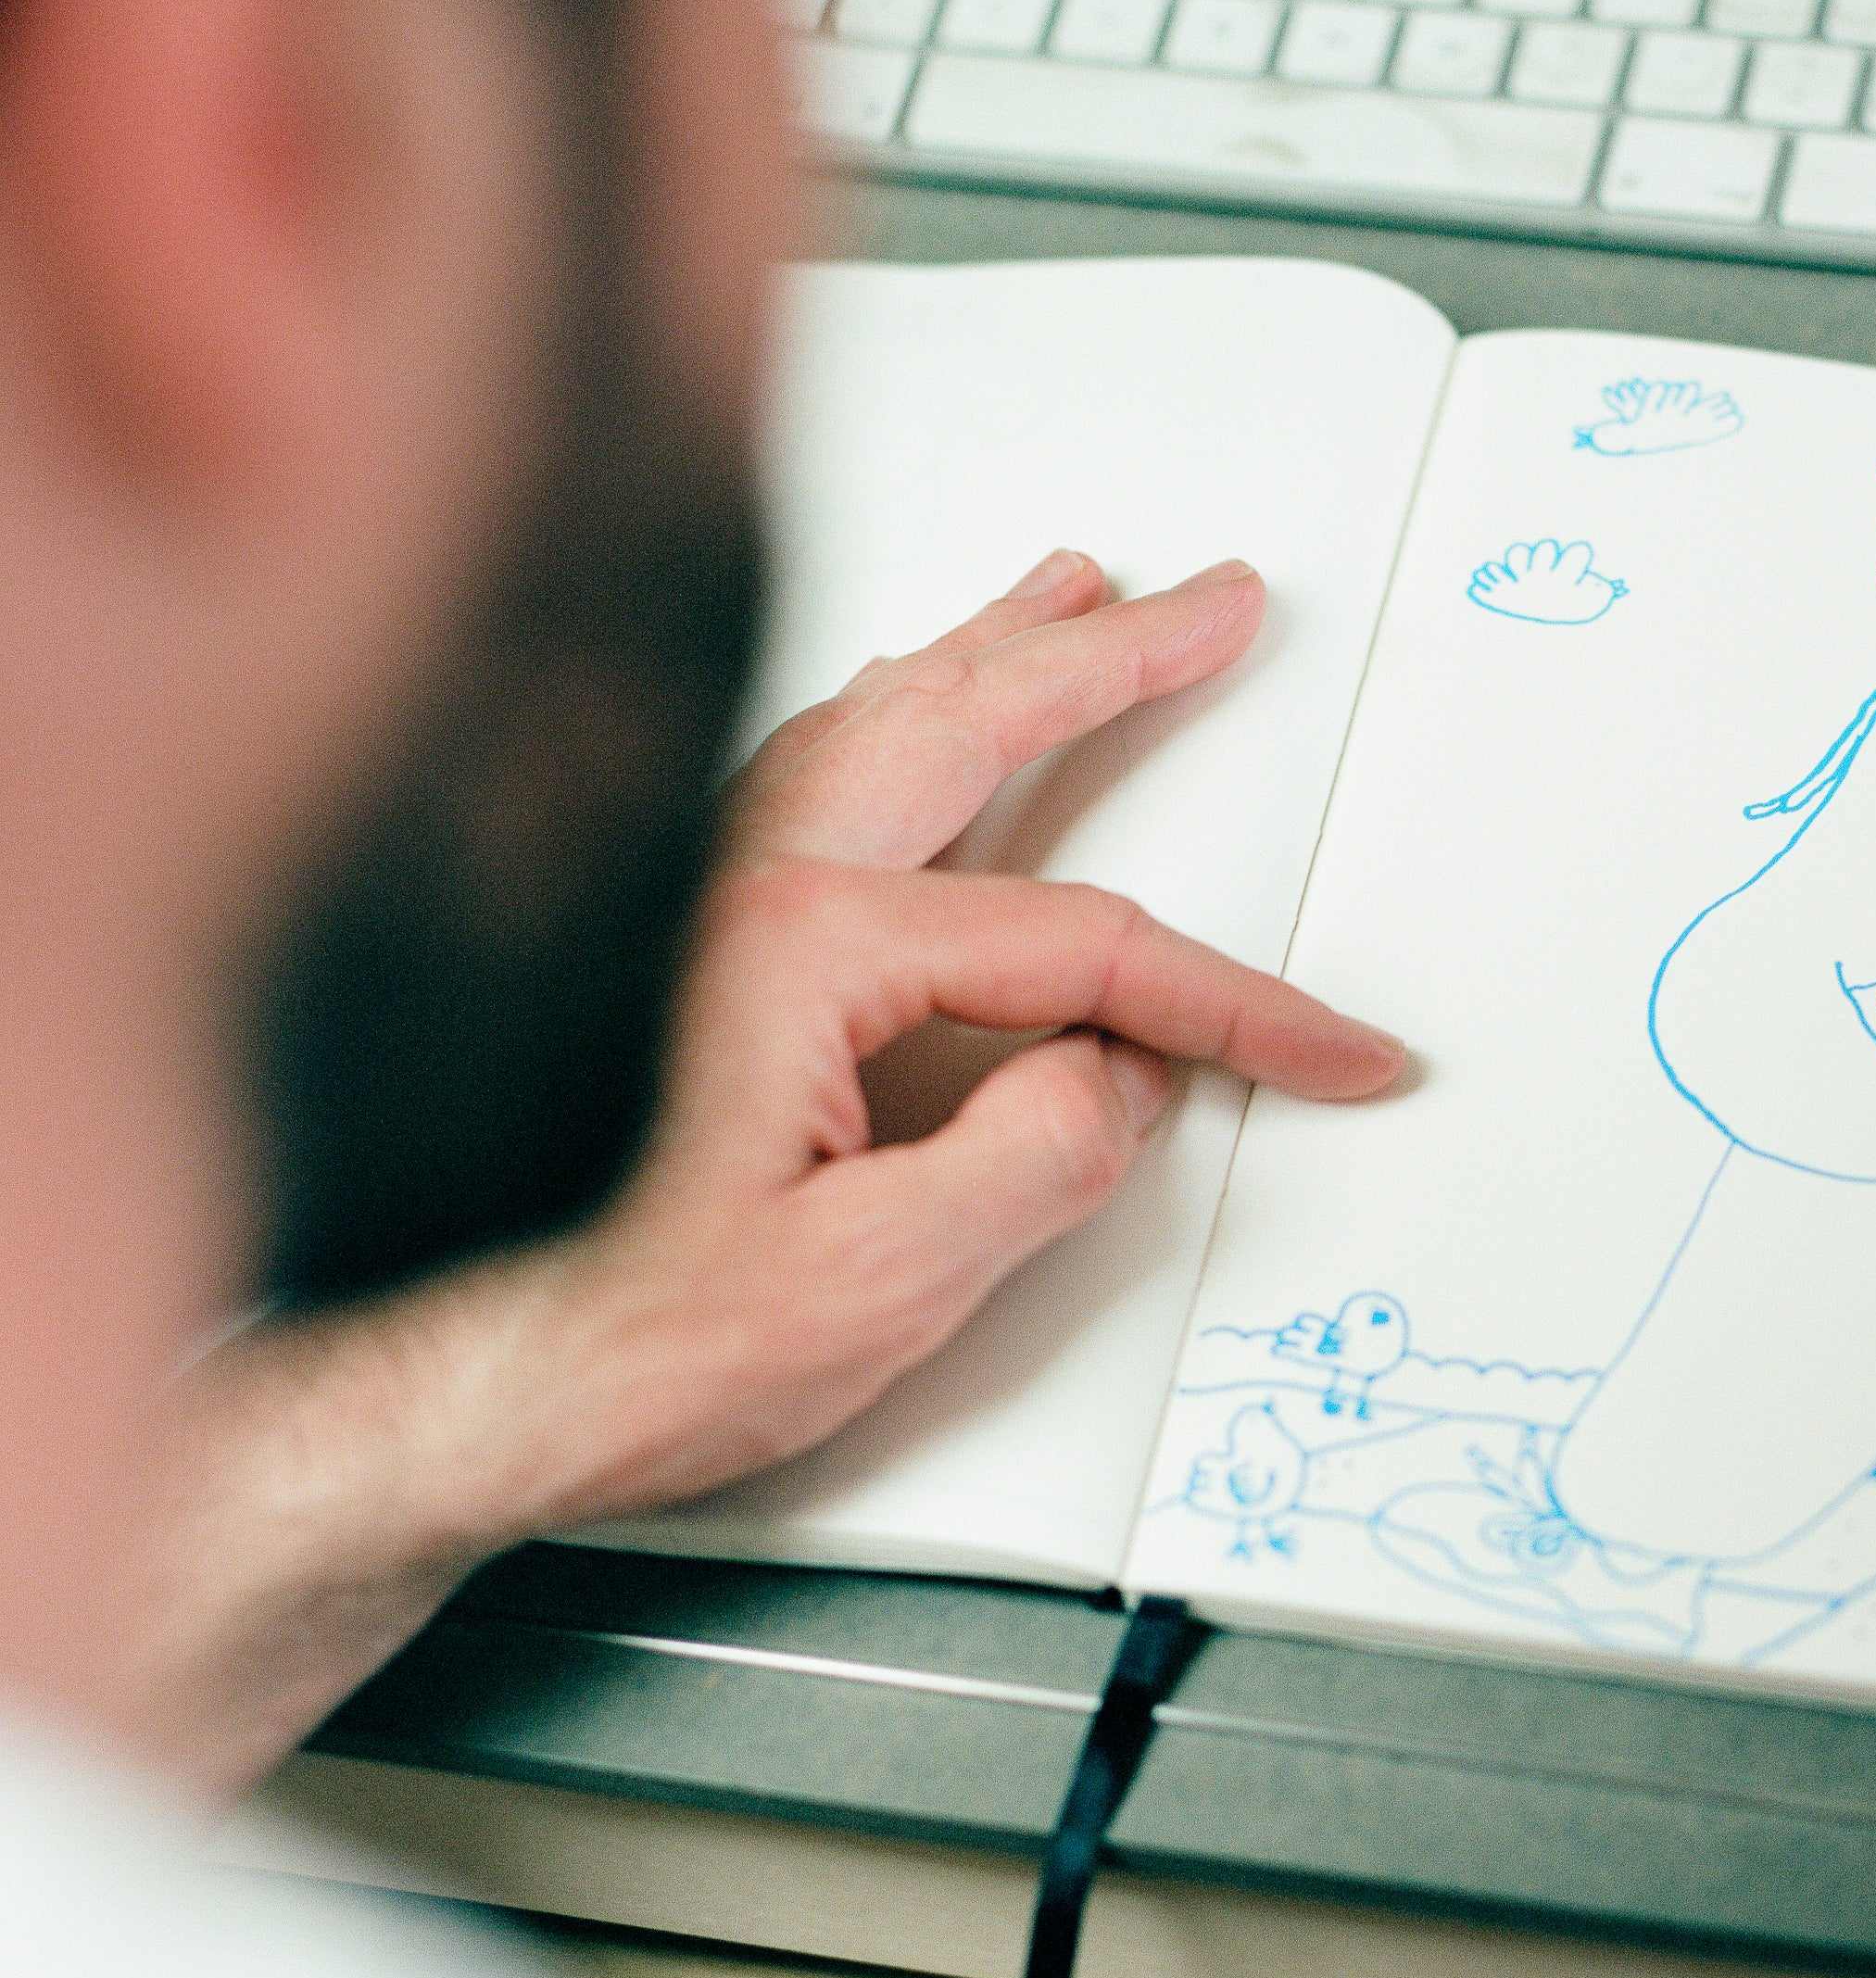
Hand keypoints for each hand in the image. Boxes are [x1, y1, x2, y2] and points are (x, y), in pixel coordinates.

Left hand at [116, 549, 1403, 1791]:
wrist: (438, 1388)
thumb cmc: (610, 1340)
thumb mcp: (873, 1285)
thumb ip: (1034, 1163)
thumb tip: (1118, 1080)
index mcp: (795, 943)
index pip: (1081, 945)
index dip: (1235, 1009)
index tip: (1336, 1051)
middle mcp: (729, 879)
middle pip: (966, 724)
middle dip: (1110, 654)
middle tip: (1218, 603)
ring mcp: (686, 889)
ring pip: (875, 719)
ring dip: (993, 649)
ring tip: (1079, 589)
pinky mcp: (660, 927)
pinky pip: (809, 764)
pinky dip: (894, 708)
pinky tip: (915, 703)